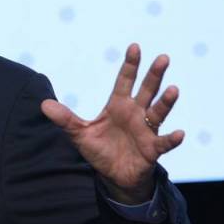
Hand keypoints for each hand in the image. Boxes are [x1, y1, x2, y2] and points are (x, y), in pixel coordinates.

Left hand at [40, 44, 183, 203]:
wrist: (114, 176)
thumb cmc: (100, 150)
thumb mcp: (79, 134)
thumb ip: (65, 119)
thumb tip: (44, 104)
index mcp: (118, 106)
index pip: (124, 81)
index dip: (130, 65)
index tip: (134, 47)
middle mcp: (135, 114)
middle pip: (146, 91)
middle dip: (154, 75)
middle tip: (163, 58)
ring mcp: (146, 130)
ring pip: (158, 112)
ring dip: (166, 101)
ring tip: (173, 89)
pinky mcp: (152, 149)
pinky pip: (164, 142)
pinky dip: (172, 138)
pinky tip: (179, 133)